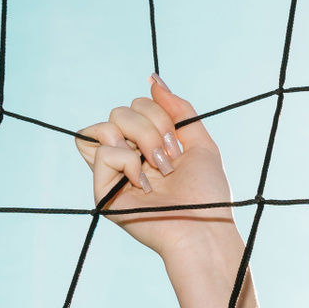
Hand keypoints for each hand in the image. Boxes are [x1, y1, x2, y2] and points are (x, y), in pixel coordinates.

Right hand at [74, 76, 235, 256]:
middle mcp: (128, 157)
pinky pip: (101, 153)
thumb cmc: (207, 194)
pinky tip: (143, 187)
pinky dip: (127, 163)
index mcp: (148, 146)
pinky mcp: (103, 192)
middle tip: (169, 161)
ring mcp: (113, 174)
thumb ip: (178, 109)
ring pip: (104, 126)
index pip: (135, 106)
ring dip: (139, 142)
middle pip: (119, 112)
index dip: (159, 115)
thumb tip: (153, 79)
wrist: (204, 228)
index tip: (178, 146)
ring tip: (158, 171)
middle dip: (150, 128)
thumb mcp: (200, 143)